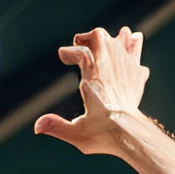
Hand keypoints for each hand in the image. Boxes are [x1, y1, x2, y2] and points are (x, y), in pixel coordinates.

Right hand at [34, 26, 148, 152]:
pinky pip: (136, 53)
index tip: (63, 55)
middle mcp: (110, 65)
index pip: (80, 52)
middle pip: (99, 37)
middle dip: (88, 40)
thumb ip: (56, 127)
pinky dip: (132, 51)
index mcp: (93, 76)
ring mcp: (126, 67)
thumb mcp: (76, 133)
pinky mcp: (137, 75)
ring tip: (111, 43)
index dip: (70, 52)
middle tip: (82, 46)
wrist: (131, 136)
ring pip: (123, 38)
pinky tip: (131, 56)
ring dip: (114, 39)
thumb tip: (37, 127)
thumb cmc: (104, 135)